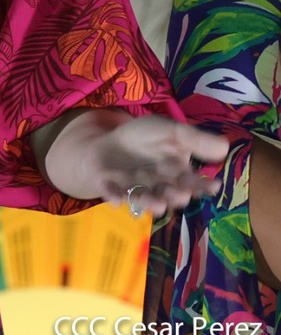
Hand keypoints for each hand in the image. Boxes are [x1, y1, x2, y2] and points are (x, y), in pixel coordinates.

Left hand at [91, 113, 228, 215]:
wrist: (109, 141)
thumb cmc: (144, 138)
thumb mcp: (170, 131)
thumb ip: (194, 139)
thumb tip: (225, 146)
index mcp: (175, 175)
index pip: (192, 182)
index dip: (202, 185)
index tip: (213, 185)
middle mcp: (158, 188)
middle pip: (170, 195)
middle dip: (176, 196)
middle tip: (180, 194)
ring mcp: (135, 190)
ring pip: (145, 200)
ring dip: (150, 203)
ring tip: (157, 203)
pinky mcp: (111, 189)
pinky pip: (114, 195)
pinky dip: (115, 197)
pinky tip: (115, 199)